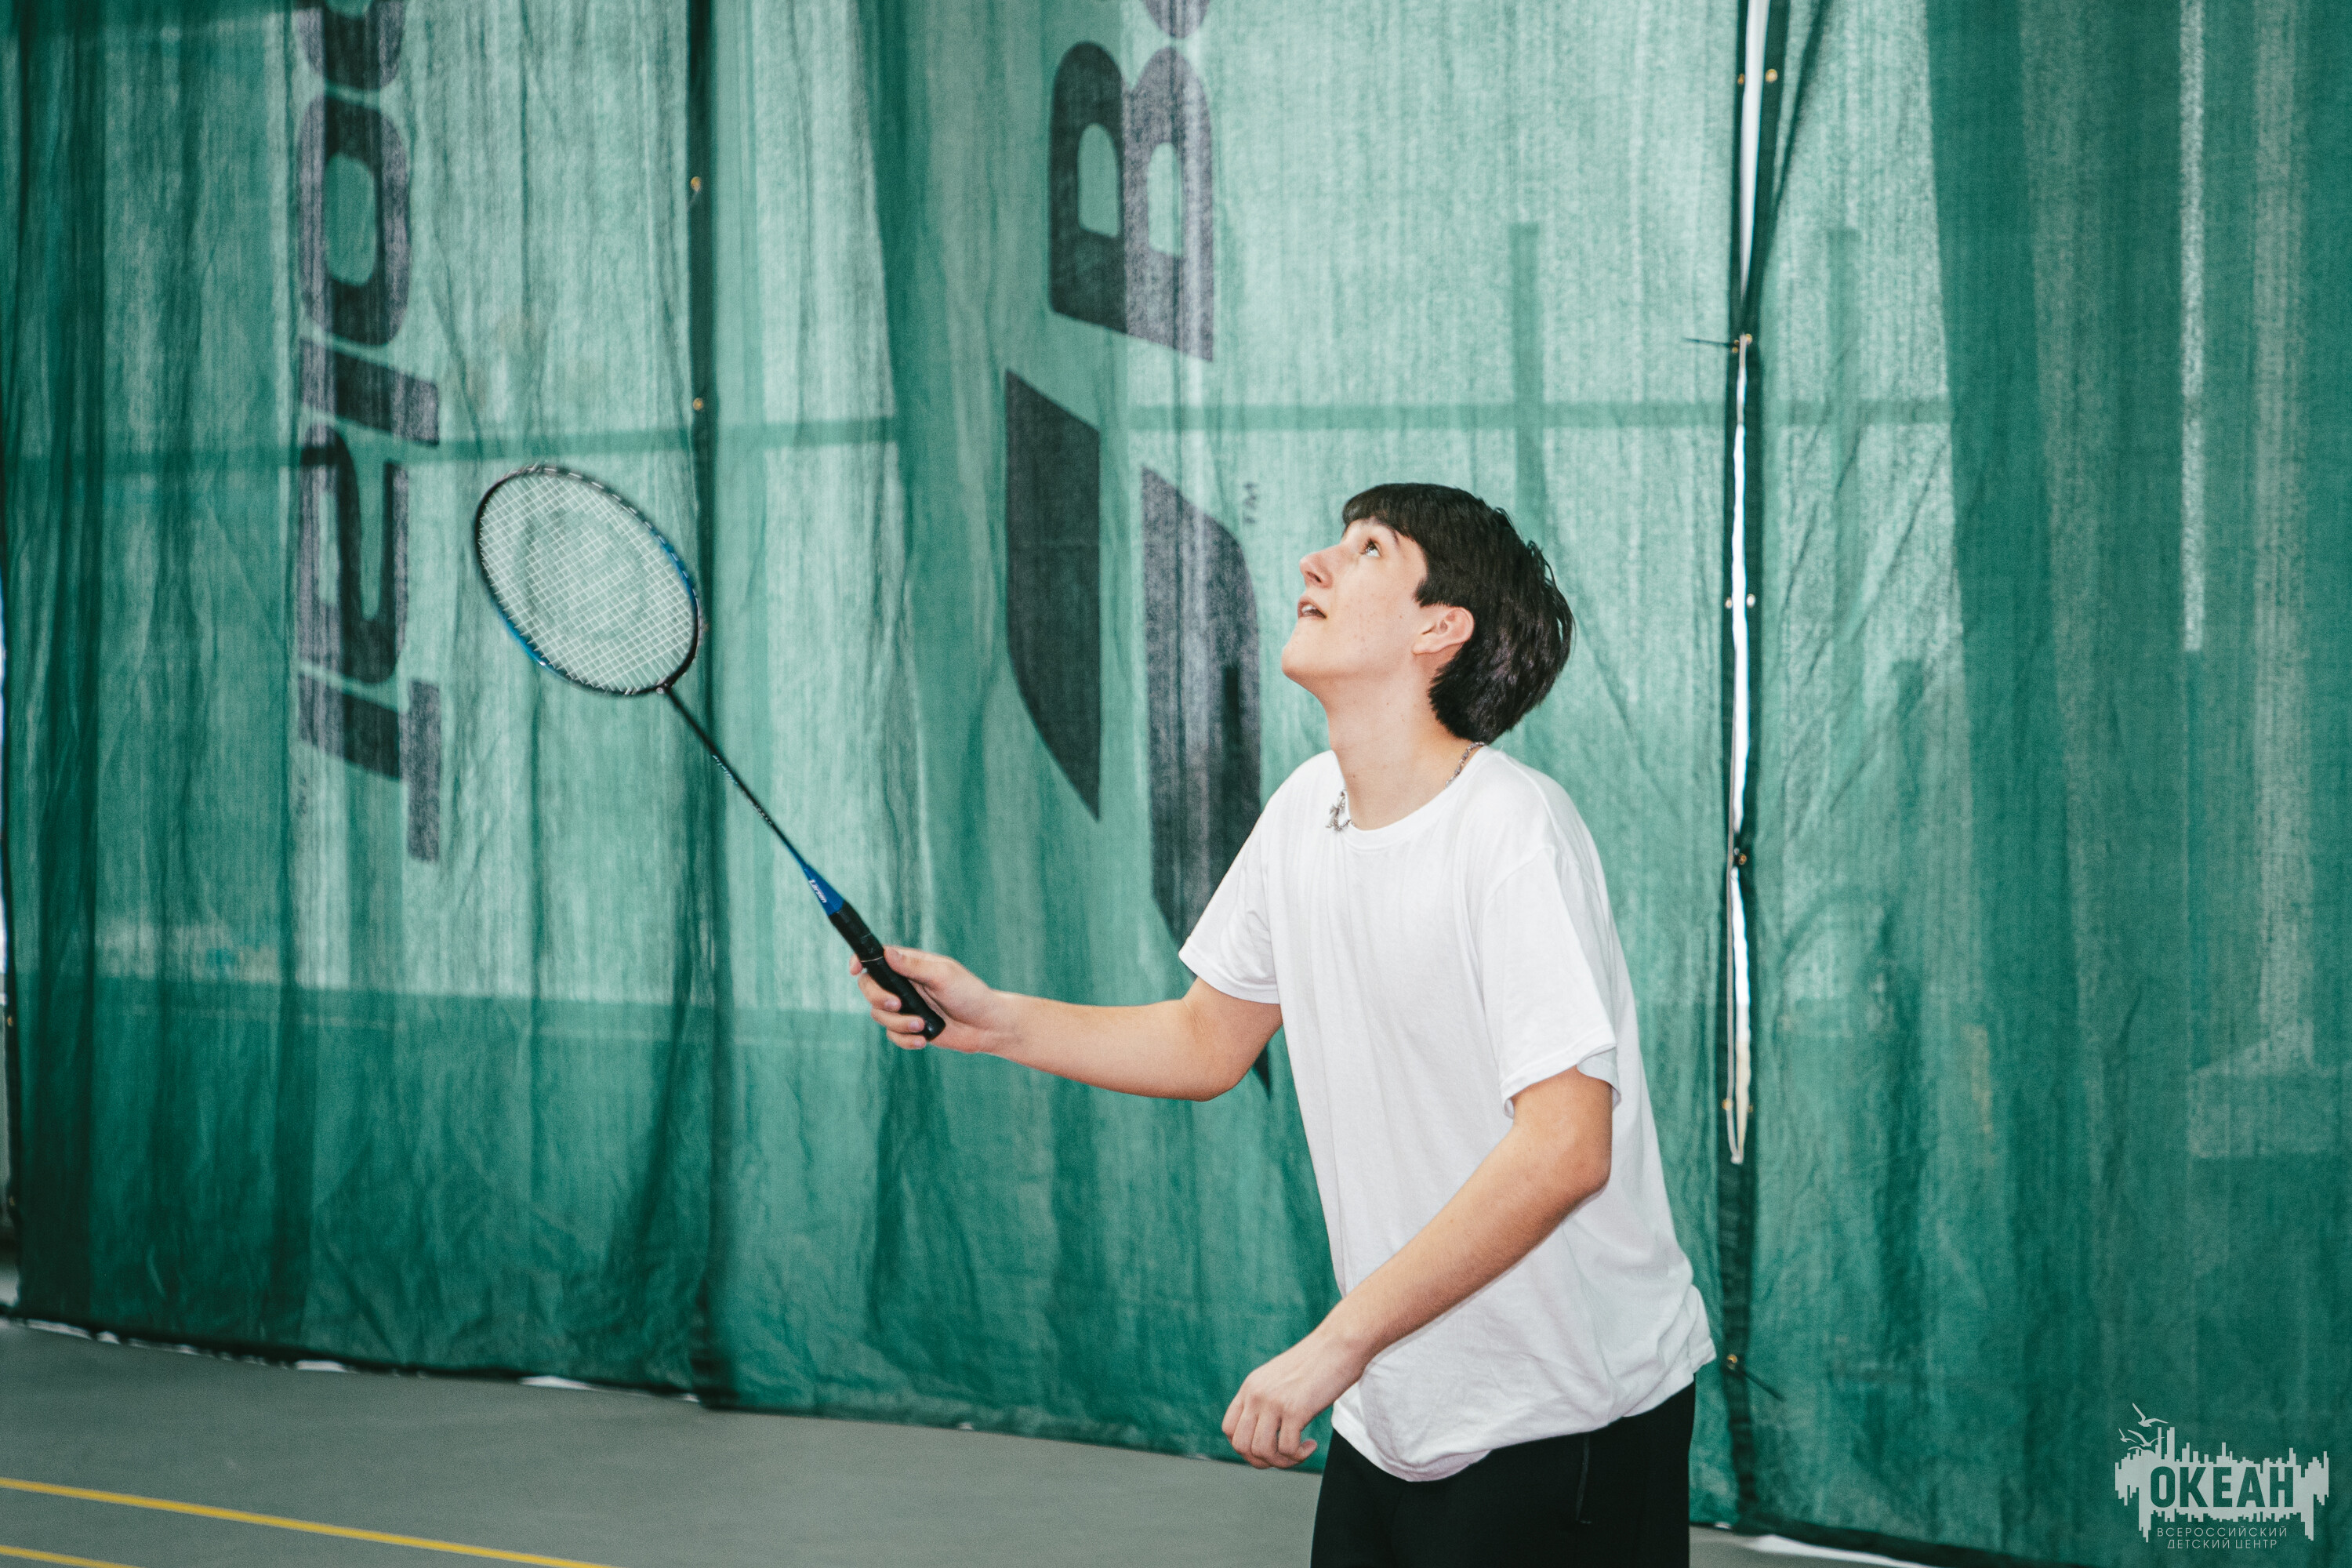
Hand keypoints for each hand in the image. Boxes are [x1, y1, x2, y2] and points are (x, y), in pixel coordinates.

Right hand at [849, 946, 1015, 1054]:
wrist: (987, 1026)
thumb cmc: (970, 994)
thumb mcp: (944, 975)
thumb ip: (914, 965)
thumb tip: (887, 953)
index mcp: (911, 965)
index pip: (877, 959)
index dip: (861, 961)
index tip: (855, 969)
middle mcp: (904, 985)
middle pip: (870, 989)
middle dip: (878, 999)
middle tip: (898, 1005)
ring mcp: (906, 1007)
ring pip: (880, 1015)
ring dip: (899, 1023)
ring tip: (922, 1026)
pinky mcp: (911, 1028)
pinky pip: (892, 1035)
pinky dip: (904, 1039)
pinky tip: (923, 1040)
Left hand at [1221, 1326, 1368, 1469]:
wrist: (1338, 1344)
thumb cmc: (1316, 1363)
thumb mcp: (1280, 1378)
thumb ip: (1268, 1399)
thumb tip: (1266, 1430)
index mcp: (1250, 1386)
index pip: (1228, 1428)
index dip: (1244, 1447)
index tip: (1267, 1447)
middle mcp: (1256, 1394)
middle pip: (1240, 1445)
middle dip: (1261, 1461)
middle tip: (1283, 1457)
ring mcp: (1273, 1402)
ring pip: (1261, 1451)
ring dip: (1281, 1462)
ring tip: (1298, 1453)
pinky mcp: (1295, 1409)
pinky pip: (1287, 1449)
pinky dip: (1299, 1456)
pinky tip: (1311, 1445)